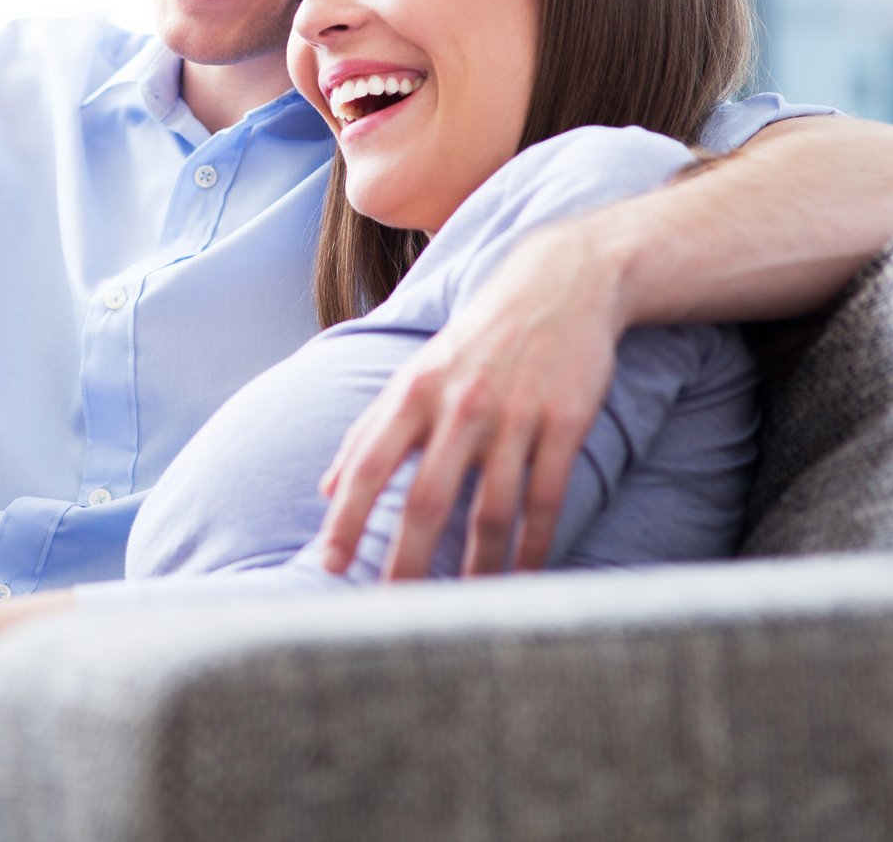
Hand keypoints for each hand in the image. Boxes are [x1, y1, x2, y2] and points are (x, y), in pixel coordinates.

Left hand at [316, 220, 626, 579]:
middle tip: (394, 609)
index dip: (348, 517)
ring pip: (493, 509)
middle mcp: (460, 405)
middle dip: (409, 560)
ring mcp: (515, 414)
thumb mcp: (414, 372)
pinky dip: (536, 542)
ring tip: (466, 607)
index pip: (369, 463)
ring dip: (479, 566)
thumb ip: (369, 429)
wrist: (561, 282)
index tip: (329, 564)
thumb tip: (327, 489)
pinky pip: (547, 496)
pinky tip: (525, 573)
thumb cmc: (476, 337)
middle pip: (428, 498)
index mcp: (414, 391)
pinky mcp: (565, 420)